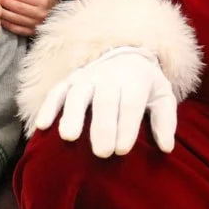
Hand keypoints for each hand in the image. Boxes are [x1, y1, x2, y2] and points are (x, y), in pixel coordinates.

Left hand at [0, 0, 58, 36]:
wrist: (55, 11)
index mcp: (43, 0)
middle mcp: (40, 13)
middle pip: (17, 7)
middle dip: (4, 2)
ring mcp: (36, 24)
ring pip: (15, 19)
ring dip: (3, 13)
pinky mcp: (32, 32)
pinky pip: (16, 29)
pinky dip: (7, 24)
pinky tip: (1, 19)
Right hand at [34, 47, 176, 158]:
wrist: (127, 55)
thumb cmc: (145, 85)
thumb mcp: (163, 96)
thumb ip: (165, 121)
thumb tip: (167, 147)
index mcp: (135, 79)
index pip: (131, 103)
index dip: (127, 126)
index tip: (122, 151)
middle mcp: (110, 76)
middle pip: (105, 100)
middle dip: (102, 126)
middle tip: (101, 153)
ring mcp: (87, 76)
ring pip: (78, 93)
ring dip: (72, 115)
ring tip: (69, 137)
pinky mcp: (71, 79)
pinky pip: (57, 91)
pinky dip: (49, 106)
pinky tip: (42, 125)